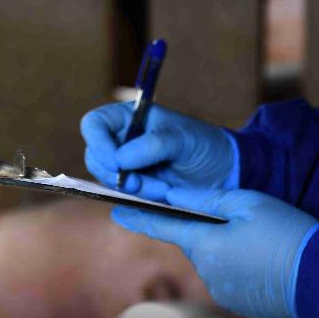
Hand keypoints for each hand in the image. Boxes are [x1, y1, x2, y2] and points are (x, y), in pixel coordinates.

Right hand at [80, 102, 236, 201]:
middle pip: (95, 157)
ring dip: (133, 189)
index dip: (97, 142)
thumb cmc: (203, 144)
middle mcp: (121, 140)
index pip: (95, 124)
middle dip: (116, 174)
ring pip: (108, 180)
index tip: (116, 163)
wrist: (224, 172)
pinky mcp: (135, 188)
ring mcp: (126, 166)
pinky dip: (140, 199)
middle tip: (140, 184)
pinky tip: (163, 196)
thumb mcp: (183, 139)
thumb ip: (152, 145)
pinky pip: (124, 196)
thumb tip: (120, 159)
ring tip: (163, 189)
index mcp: (129, 118)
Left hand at [112, 188, 318, 317]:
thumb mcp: (248, 203)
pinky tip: (259, 259)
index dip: (139, 216)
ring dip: (223, 247)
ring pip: (210, 258)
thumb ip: (206, 198)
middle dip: (206, 227)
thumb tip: (173, 196)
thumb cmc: (288, 233)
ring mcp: (221, 290)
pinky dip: (236, 265)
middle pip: (193, 241)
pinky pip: (226, 276)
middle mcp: (206, 270)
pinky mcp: (237, 302)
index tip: (117, 209)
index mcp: (206, 242)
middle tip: (238, 220)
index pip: (162, 226)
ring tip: (256, 240)